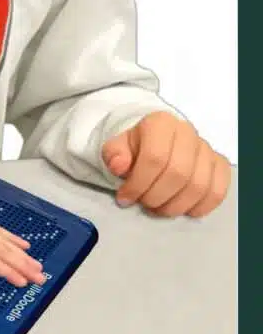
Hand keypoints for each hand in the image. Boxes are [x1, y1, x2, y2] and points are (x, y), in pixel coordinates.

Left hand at [101, 112, 230, 217]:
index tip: (125, 198)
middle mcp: (187, 132)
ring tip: (159, 209)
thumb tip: (119, 166)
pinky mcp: (220, 165)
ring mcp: (206, 149)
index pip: (154, 157)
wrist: (156, 143)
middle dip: (156, 197)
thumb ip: (114, 155)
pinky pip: (217, 191)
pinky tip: (183, 210)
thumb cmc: (135, 148)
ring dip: (176, 206)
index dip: (138, 184)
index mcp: (160, 123)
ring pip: (198, 186)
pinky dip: (200, 207)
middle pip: (178, 174)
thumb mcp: (117, 147)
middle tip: (144, 204)